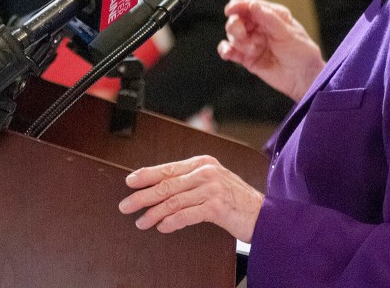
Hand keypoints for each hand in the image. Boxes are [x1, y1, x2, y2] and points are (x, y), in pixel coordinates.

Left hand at [118, 155, 263, 242]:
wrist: (263, 214)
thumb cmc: (235, 199)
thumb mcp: (212, 182)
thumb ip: (190, 181)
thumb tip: (159, 188)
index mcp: (202, 162)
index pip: (168, 168)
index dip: (146, 174)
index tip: (130, 181)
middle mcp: (205, 172)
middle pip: (166, 184)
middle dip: (142, 195)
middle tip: (125, 205)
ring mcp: (211, 188)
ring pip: (173, 201)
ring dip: (153, 213)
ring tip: (141, 222)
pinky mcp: (216, 206)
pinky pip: (186, 214)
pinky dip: (171, 221)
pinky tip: (161, 227)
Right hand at [218, 0, 324, 101]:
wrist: (304, 78)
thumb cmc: (302, 52)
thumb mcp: (288, 33)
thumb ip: (269, 19)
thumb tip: (252, 4)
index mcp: (271, 15)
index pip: (250, 5)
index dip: (238, 6)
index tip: (230, 10)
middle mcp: (259, 27)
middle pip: (237, 19)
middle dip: (236, 26)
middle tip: (243, 34)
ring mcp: (251, 42)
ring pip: (232, 35)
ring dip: (238, 41)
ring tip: (252, 50)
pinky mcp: (246, 58)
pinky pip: (229, 51)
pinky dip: (225, 50)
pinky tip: (227, 52)